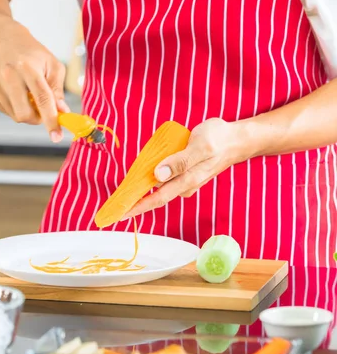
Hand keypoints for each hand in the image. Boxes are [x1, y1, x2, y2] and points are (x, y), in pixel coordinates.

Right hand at [0, 20, 68, 141]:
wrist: (2, 41)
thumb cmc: (32, 54)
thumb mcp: (53, 65)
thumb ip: (58, 90)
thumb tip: (62, 112)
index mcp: (28, 67)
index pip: (42, 100)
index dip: (51, 120)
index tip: (56, 137)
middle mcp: (8, 75)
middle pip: (25, 114)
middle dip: (37, 119)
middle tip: (43, 110)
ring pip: (15, 116)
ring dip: (26, 112)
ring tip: (27, 94)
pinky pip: (6, 111)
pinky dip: (15, 107)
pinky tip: (15, 92)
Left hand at [124, 118, 248, 217]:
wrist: (238, 139)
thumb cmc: (220, 140)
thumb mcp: (200, 147)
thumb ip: (179, 161)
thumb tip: (158, 175)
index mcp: (187, 181)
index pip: (157, 199)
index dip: (137, 207)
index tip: (120, 214)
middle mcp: (185, 185)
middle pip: (155, 195)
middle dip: (135, 200)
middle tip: (115, 202)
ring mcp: (186, 179)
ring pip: (159, 185)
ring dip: (143, 186)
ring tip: (126, 186)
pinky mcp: (186, 172)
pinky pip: (165, 176)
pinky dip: (153, 176)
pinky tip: (145, 170)